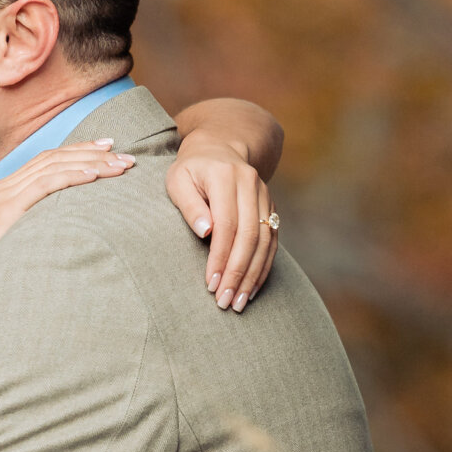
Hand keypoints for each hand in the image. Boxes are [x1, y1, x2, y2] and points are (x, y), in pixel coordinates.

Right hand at [0, 140, 135, 268]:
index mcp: (6, 191)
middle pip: (54, 158)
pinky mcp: (6, 210)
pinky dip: (72, 177)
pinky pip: (45, 185)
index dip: (79, 151)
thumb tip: (71, 230)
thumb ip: (39, 227)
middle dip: (92, 154)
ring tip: (120, 167)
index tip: (108, 150)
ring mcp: (4, 196)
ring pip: (54, 167)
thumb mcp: (19, 242)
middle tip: (125, 156)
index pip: (48, 160)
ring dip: (91, 164)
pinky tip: (95, 176)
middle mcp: (4, 187)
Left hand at [167, 135, 276, 310]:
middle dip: (238, 273)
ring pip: (265, 241)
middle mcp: (251, 185)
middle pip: (250, 236)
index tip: (211, 284)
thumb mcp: (179, 181)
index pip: (228, 224)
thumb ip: (190, 205)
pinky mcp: (271, 208)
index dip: (220, 256)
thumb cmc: (192, 169)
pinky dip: (264, 267)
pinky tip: (253, 288)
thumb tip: (205, 232)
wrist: (221, 148)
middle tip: (226, 302)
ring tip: (240, 303)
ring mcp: (265, 196)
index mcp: (226, 177)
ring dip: (253, 275)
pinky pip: (272, 241)